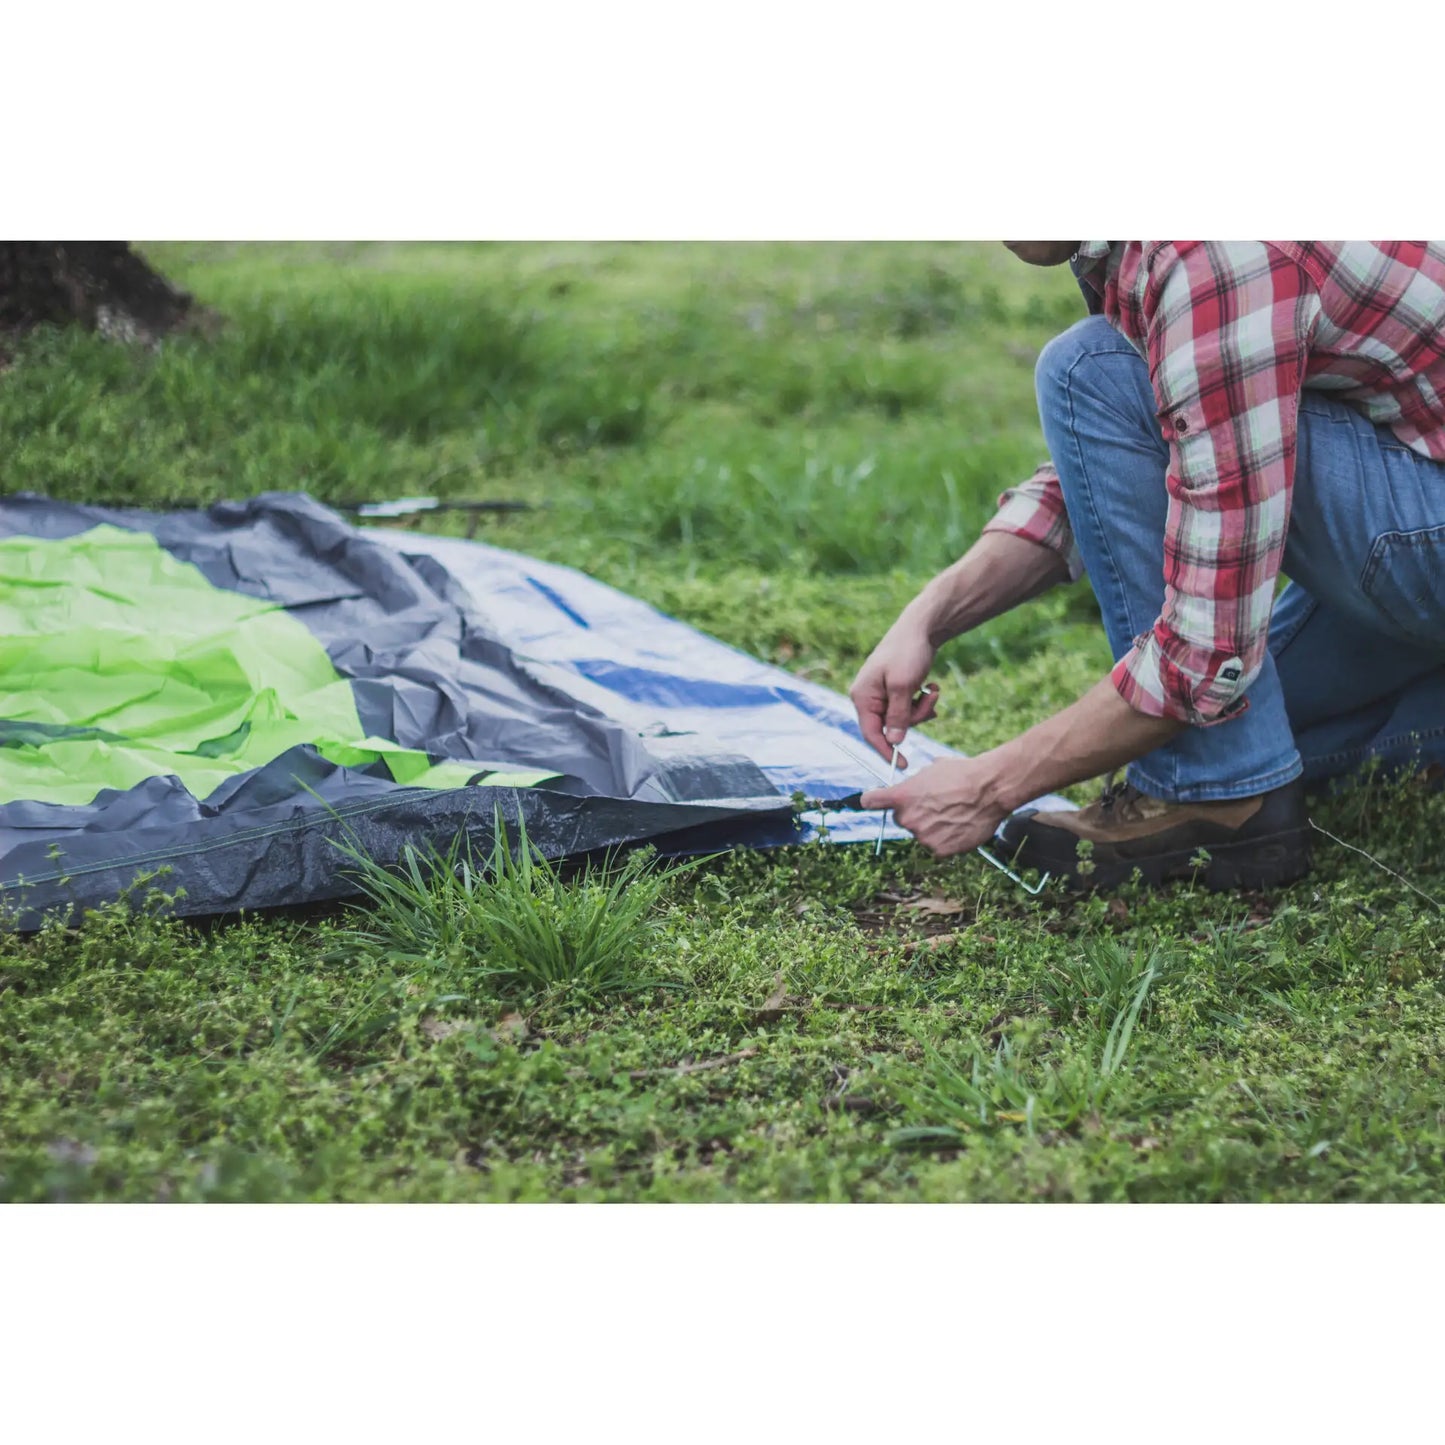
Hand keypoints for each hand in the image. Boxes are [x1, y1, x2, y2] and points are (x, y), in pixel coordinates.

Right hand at [848, 622, 940, 768]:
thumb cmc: (908, 652)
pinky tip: (930, 687)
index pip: (871, 734)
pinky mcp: (895, 690)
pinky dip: (921, 701)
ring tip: (932, 690)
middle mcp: (868, 697)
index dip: (886, 751)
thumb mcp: (904, 687)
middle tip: (930, 701)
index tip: (903, 765)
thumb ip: (898, 716)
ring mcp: (882, 694)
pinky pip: (908, 708)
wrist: (921, 627)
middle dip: (914, 717)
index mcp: (862, 696)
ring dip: (921, 708)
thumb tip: (893, 742)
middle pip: (890, 727)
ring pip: (903, 718)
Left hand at [860, 756, 1009, 857]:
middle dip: (914, 813)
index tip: (870, 800)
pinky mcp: (940, 850)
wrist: (990, 789)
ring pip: (921, 833)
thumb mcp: (932, 769)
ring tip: (954, 813)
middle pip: (902, 819)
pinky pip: (938, 846)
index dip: (871, 800)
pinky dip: (946, 839)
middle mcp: (908, 818)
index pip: (871, 801)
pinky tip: (960, 825)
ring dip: (932, 827)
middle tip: (936, 804)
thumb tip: (913, 786)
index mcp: (901, 796)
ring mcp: (923, 836)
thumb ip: (915, 783)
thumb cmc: (963, 773)